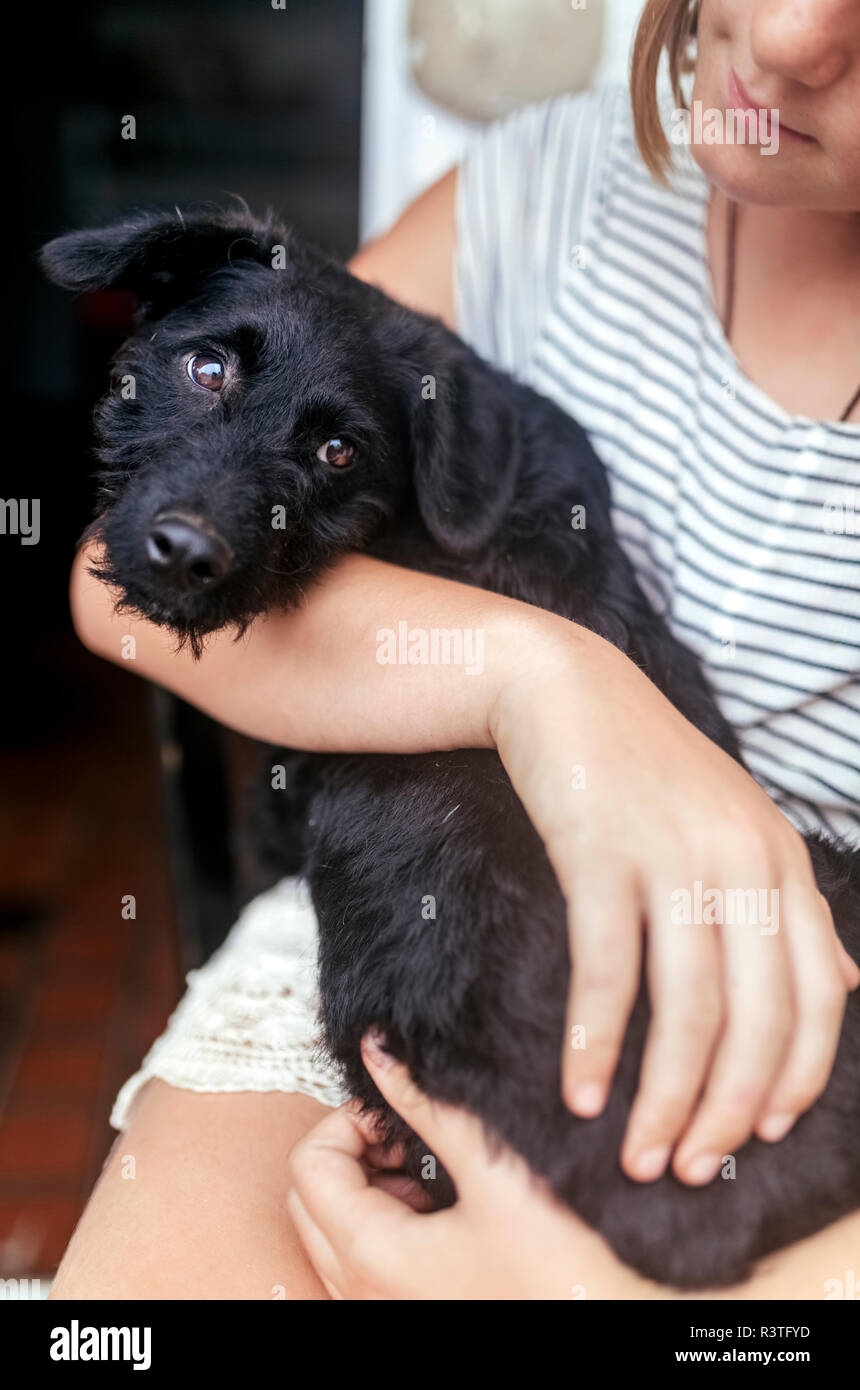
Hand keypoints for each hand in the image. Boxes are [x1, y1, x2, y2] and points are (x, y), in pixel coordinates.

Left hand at [285, 1034, 643, 1299]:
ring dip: (374, 1189)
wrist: (629, 1327)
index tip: (402, 1112)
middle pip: (312, 1199)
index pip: (309, 1164)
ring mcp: (384, 1312)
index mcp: (374, 1259)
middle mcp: (363, 1296)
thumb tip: (379, 1048)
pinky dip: (392, 1224)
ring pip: (337, 1233)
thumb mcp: (498, 1171)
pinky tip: (452, 1210)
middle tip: (414, 1136)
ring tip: (440, 1172)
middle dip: (355, 1154)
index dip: (350, 1119)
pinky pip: (366, 1263)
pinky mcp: (413, 1313)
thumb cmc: (571, 1269)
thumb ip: (430, 1103)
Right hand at [490, 631, 858, 1186]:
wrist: (564, 689)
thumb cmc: (647, 770)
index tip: (759, 1135)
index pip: (818, 997)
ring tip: (639, 1154)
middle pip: (756, 1018)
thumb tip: (842, 983)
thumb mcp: (738, 828)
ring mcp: (674, 853)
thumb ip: (790, 908)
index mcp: (781, 861)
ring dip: (663, 1096)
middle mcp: (742, 860)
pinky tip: (578, 1090)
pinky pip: (606, 968)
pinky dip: (593, 1041)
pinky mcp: (602, 851)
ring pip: (686, 1007)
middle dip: (727, 1109)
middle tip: (689, 1167)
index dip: (795, 1078)